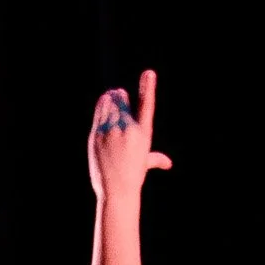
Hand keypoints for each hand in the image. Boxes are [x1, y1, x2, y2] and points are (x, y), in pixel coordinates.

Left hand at [87, 69, 172, 200]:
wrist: (116, 191)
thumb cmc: (133, 177)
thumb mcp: (145, 163)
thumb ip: (155, 159)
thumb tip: (167, 163)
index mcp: (143, 132)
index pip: (146, 105)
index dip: (148, 87)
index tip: (149, 73)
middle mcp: (128, 129)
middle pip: (122, 100)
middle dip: (120, 96)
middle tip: (119, 94)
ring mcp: (111, 131)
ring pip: (110, 104)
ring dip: (111, 98)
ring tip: (112, 95)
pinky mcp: (98, 134)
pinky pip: (100, 111)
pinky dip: (102, 104)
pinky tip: (104, 99)